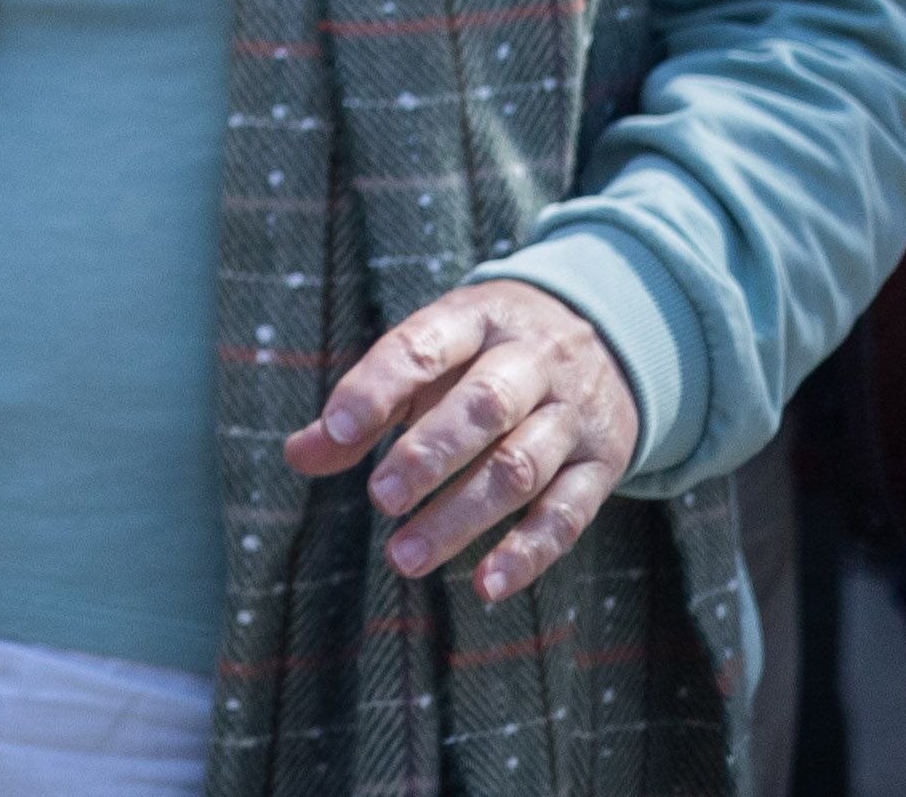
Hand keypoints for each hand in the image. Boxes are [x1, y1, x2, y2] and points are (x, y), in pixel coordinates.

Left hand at [283, 277, 639, 602]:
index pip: (423, 346)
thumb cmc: (484, 355)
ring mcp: (574, 414)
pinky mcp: (604, 465)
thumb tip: (299, 455)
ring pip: (522, 466)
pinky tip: (484, 585)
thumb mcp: (430, 357)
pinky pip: (570, 514)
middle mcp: (533, 361)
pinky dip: (528, 553)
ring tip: (405, 556)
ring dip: (463, 517)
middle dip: (429, 455)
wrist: (606, 335)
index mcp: (476, 320)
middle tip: (381, 499)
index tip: (337, 432)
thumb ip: (366, 404)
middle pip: (485, 406)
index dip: (378, 388)